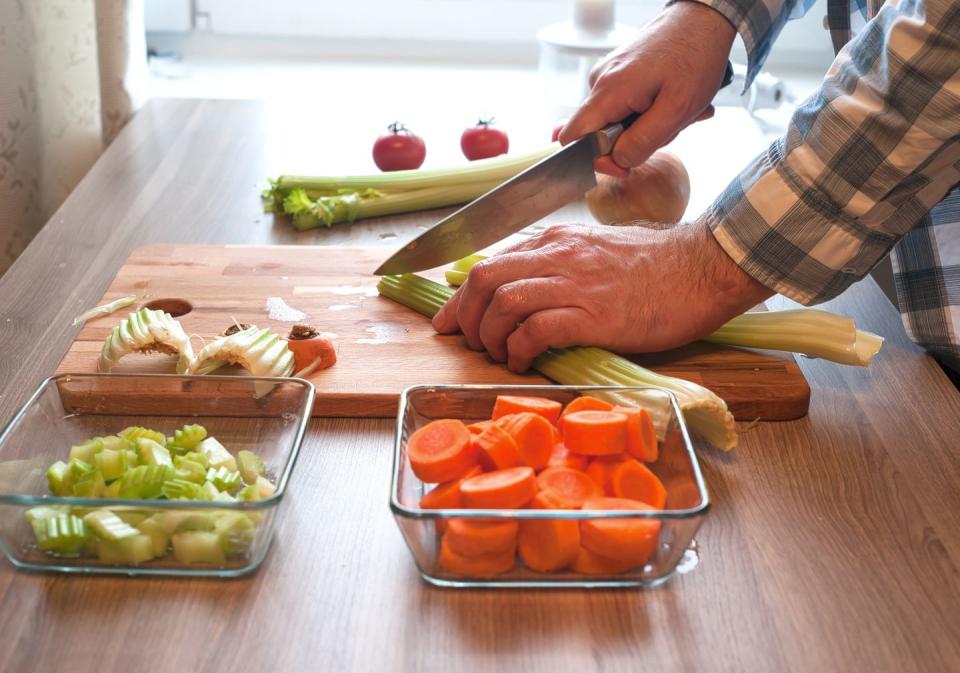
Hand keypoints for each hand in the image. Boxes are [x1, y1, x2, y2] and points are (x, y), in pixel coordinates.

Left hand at [432, 222, 771, 371]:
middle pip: (484, 279)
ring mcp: (576, 284)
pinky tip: (522, 362)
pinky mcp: (595, 315)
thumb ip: (559, 263)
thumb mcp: (597, 250)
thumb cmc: (656, 265)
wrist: (703, 267)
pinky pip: (536, 330)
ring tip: (498, 355)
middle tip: (469, 343)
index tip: (447, 321)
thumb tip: (528, 288)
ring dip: (489, 336)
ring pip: (503, 302)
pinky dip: (518, 349)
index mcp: (556, 241)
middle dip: (464, 316)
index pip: (489, 263)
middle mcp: (558, 256)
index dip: (458, 297)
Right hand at [558, 1, 735, 175]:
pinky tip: (673, 101)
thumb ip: (643, 141)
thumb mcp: (677, 109)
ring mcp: (609, 76)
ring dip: (649, 125)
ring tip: (679, 111)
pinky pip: (626, 106)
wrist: (704, 17)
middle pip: (599, 134)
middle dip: (635, 141)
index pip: (572, 138)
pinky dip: (651, 111)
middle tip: (670, 128)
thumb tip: (617, 162)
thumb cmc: (695, 55)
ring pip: (618, 122)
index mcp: (608, 92)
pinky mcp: (620, 74)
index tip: (626, 165)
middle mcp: (600, 82)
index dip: (594, 160)